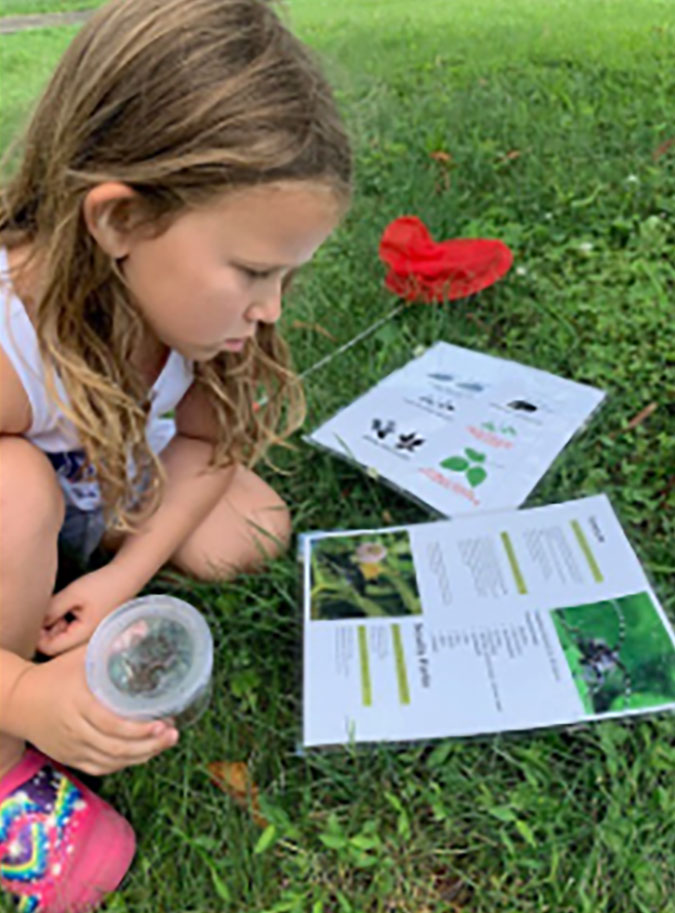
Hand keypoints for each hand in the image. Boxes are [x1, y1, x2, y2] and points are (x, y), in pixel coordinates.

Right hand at [11, 646, 178, 774]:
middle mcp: (75, 729)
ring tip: (164, 743)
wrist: (18, 701)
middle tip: (172, 735)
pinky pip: (99, 768)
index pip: (112, 724)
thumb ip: (112, 644)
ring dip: (140, 756)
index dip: (139, 730)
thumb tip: (144, 628)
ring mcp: (71, 747)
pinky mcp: (69, 757)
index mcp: (78, 703)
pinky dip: (122, 764)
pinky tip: (141, 754)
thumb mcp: (81, 656)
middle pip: (116, 748)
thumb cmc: (54, 674)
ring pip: (110, 761)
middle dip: (148, 745)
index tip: (163, 723)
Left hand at [38, 563, 139, 655]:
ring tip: (63, 607)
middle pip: (55, 646)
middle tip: (53, 609)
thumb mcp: (73, 594)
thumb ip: (52, 610)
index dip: (38, 635)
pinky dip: (66, 623)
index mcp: (82, 636)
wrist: (126, 578)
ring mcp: (90, 637)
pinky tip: (71, 609)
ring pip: (63, 640)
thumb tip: (35, 624)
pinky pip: (72, 633)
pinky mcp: (92, 630)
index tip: (40, 617)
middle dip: (48, 630)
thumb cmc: (102, 585)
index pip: (49, 648)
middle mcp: (86, 641)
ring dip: (56, 626)